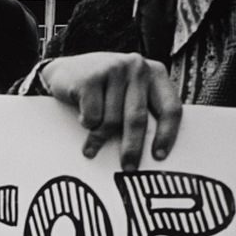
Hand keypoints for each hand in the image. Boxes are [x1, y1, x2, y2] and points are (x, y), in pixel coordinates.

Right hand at [40, 52, 181, 171]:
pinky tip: (82, 119)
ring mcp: (114, 69)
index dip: (167, 134)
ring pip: (111, 120)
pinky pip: (92, 116)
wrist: (65, 71)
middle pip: (138, 118)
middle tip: (128, 167)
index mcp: (155, 73)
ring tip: (91, 147)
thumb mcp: (129, 94)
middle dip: (132, 148)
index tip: (159, 157)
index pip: (170, 107)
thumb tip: (149, 152)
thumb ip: (142, 111)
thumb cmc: (103, 90)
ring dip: (99, 139)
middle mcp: (138, 68)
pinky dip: (86, 124)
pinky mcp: (91, 77)